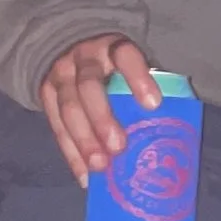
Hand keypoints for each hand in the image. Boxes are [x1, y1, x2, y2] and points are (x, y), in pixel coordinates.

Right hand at [39, 34, 160, 183]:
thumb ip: (149, 83)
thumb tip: (175, 120)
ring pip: (68, 107)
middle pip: (89, 86)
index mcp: (113, 47)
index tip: (153, 104)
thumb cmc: (116, 63)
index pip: (126, 56)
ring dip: (83, 139)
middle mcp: (84, 58)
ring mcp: (61, 75)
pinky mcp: (46, 94)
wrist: (69, 44)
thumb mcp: (132, 61)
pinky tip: (85, 176)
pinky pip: (56, 125)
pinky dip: (71, 153)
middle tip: (118, 147)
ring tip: (99, 166)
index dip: (138, 78)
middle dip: (101, 117)